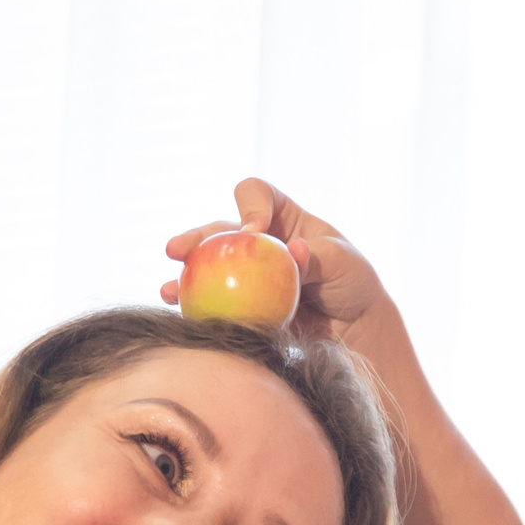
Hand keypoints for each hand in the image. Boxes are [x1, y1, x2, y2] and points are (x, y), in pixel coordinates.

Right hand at [162, 179, 391, 336]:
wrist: (354, 329)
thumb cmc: (352, 282)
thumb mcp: (341, 262)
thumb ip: (314, 257)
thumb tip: (289, 252)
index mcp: (281, 217)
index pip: (255, 195)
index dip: (249, 206)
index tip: (253, 231)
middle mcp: (256, 243)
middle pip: (218, 233)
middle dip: (196, 239)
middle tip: (177, 251)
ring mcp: (245, 275)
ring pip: (208, 269)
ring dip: (186, 277)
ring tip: (170, 290)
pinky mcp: (243, 306)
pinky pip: (215, 306)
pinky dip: (197, 311)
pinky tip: (181, 315)